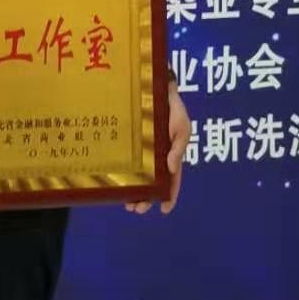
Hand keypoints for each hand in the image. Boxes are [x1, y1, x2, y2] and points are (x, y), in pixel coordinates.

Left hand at [128, 87, 189, 214]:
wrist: (157, 89)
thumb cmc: (173, 109)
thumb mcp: (183, 128)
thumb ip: (178, 148)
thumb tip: (173, 169)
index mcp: (171, 157)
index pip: (172, 181)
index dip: (170, 196)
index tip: (164, 210)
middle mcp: (156, 158)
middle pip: (152, 184)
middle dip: (146, 199)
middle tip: (136, 209)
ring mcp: (142, 152)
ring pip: (138, 177)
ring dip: (133, 192)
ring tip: (127, 204)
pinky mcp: (129, 145)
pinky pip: (125, 162)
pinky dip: (122, 174)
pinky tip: (116, 183)